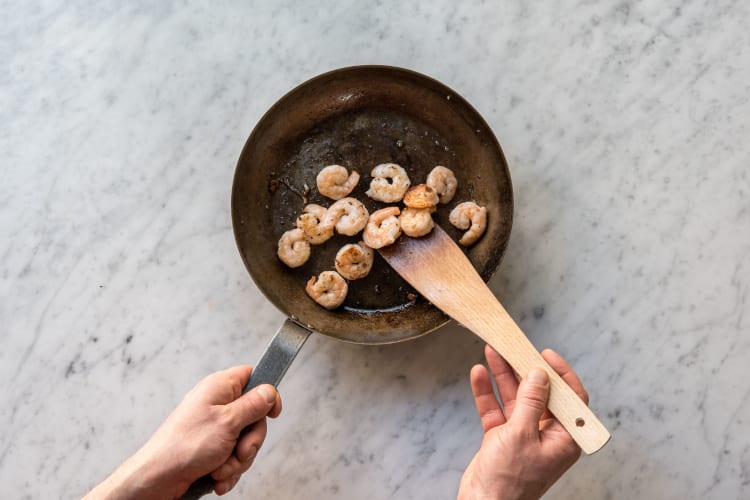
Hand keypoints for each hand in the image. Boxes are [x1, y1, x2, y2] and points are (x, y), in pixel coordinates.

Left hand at [85, 366, 281, 498]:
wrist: (157, 479)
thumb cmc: (184, 447)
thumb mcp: (228, 422)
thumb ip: (254, 405)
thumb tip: (270, 391)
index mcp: (220, 387)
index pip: (253, 376)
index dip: (267, 394)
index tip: (272, 413)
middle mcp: (217, 404)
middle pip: (254, 416)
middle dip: (250, 441)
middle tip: (238, 451)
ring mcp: (214, 427)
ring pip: (244, 440)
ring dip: (237, 460)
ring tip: (220, 468)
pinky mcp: (210, 447)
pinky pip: (232, 457)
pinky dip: (228, 470)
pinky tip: (216, 476)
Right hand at [458, 346, 588, 499]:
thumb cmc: (508, 481)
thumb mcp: (522, 434)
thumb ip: (531, 401)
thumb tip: (539, 374)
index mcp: (564, 438)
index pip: (571, 398)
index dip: (560, 374)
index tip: (545, 354)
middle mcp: (546, 434)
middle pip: (538, 393)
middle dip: (524, 369)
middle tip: (513, 347)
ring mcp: (522, 435)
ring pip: (514, 397)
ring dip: (502, 375)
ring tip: (492, 352)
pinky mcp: (501, 438)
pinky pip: (496, 409)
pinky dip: (487, 393)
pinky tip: (478, 374)